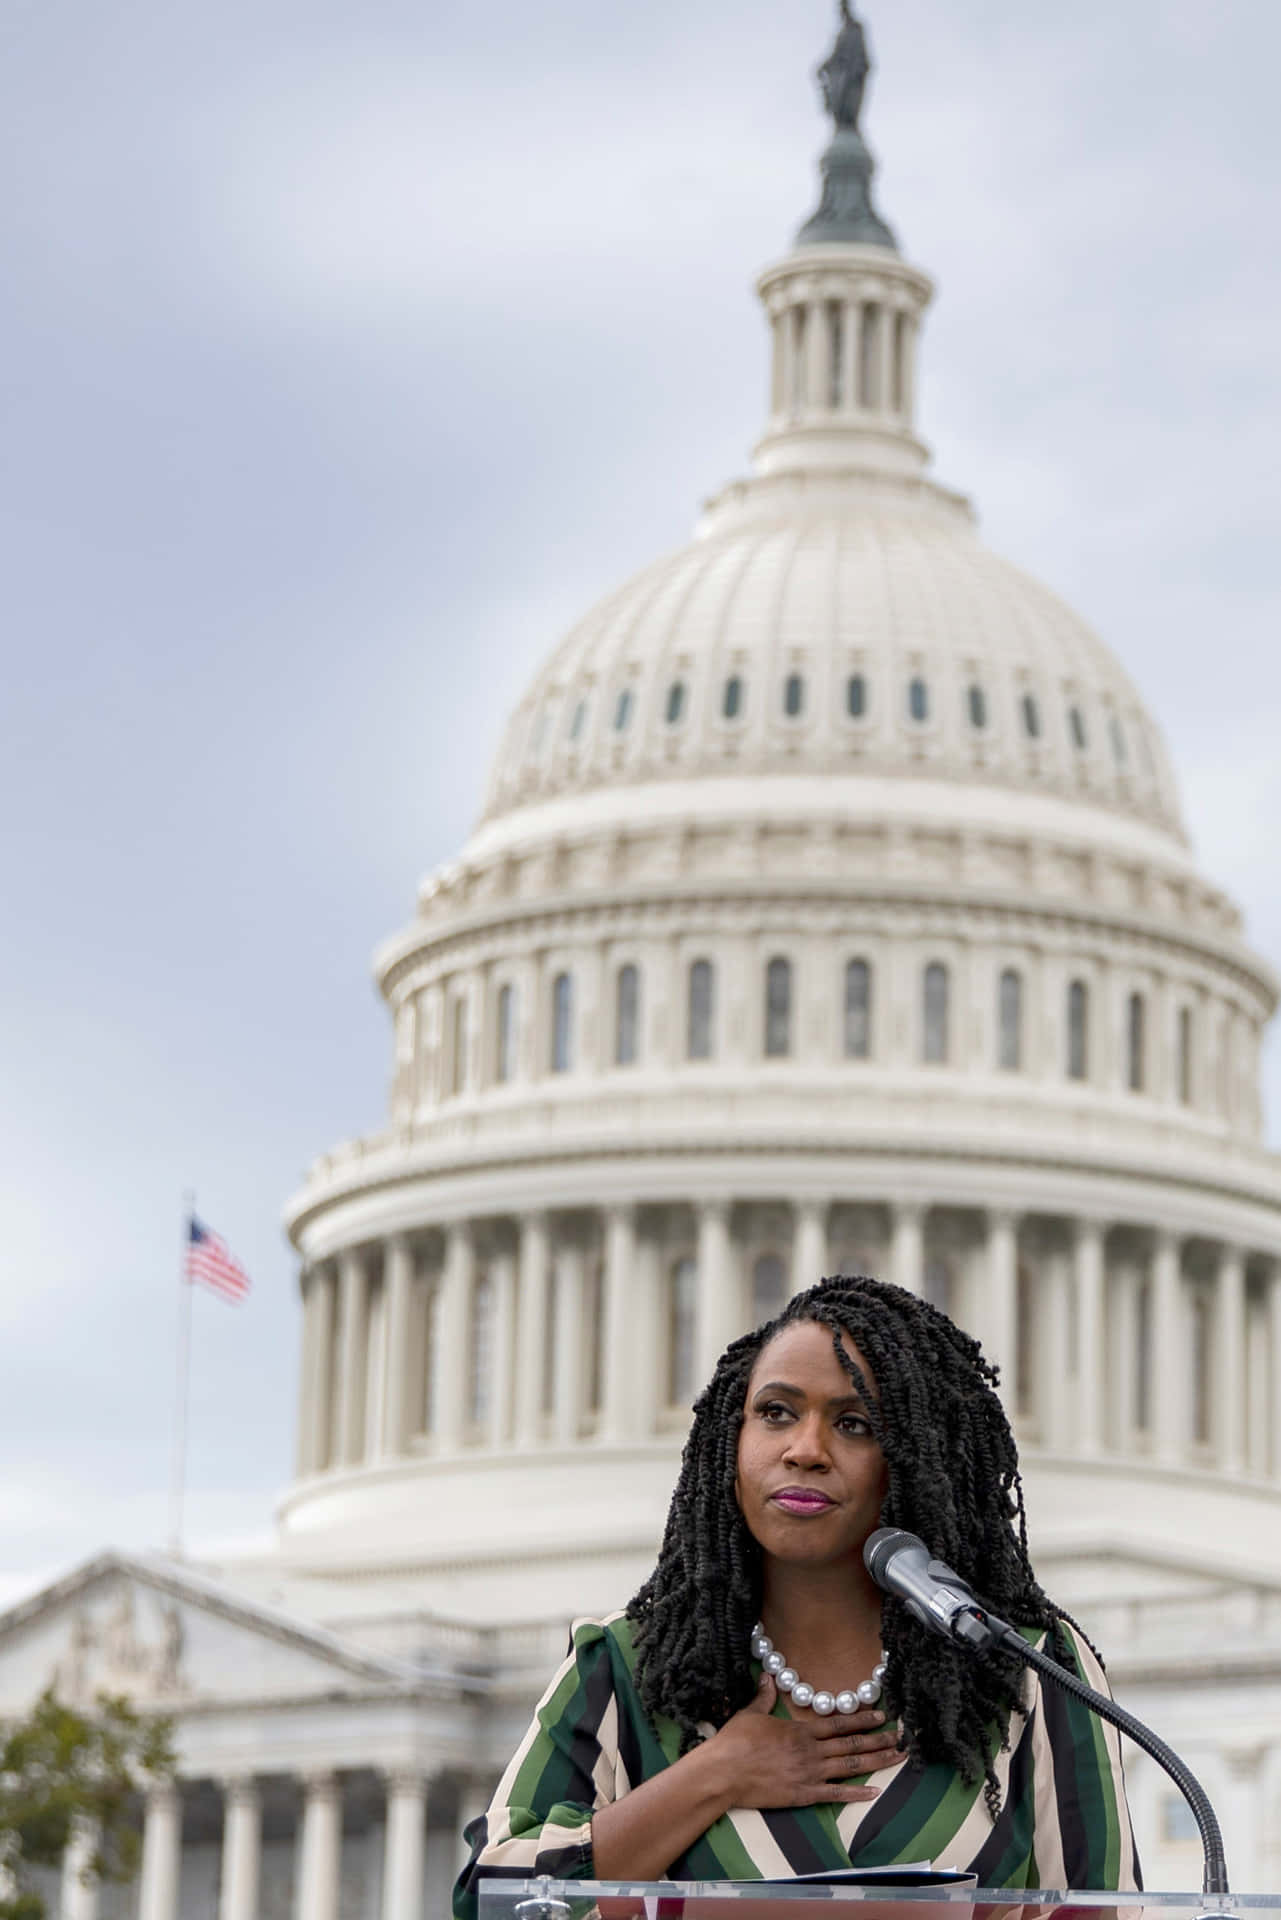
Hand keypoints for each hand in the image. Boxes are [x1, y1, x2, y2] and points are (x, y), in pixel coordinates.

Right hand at [708, 1674, 903, 1810]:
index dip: (862, 1720)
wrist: (723, 1773)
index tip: (881, 1716)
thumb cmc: (734, 1742)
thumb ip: (764, 1697)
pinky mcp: (803, 1795)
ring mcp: (809, 1774)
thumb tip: (769, 1677)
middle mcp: (810, 1751)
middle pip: (852, 1745)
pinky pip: (835, 1795)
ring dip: (876, 1762)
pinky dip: (856, 1794)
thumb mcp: (750, 1713)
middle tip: (901, 1737)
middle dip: (879, 1740)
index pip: (839, 1724)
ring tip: (897, 1757)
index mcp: (800, 1730)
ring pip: (850, 1767)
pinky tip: (875, 1792)